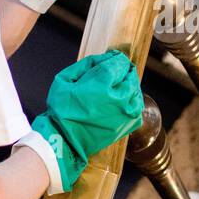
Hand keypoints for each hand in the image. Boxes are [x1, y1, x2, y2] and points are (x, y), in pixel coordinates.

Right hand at [31, 48, 143, 190]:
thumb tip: (105, 57)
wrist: (64, 141)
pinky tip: (122, 102)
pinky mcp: (127, 126)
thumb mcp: (64, 79)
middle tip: (116, 71)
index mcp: (101, 85)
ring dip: (129, 86)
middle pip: (130, 76)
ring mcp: (125, 113)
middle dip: (124, 70)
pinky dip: (132, 102)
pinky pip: (137, 108)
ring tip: (117, 87)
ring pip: (136, 91)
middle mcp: (118, 99)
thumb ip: (87, 65)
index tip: (113, 57)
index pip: (119, 63)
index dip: (116, 58)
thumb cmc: (61, 111)